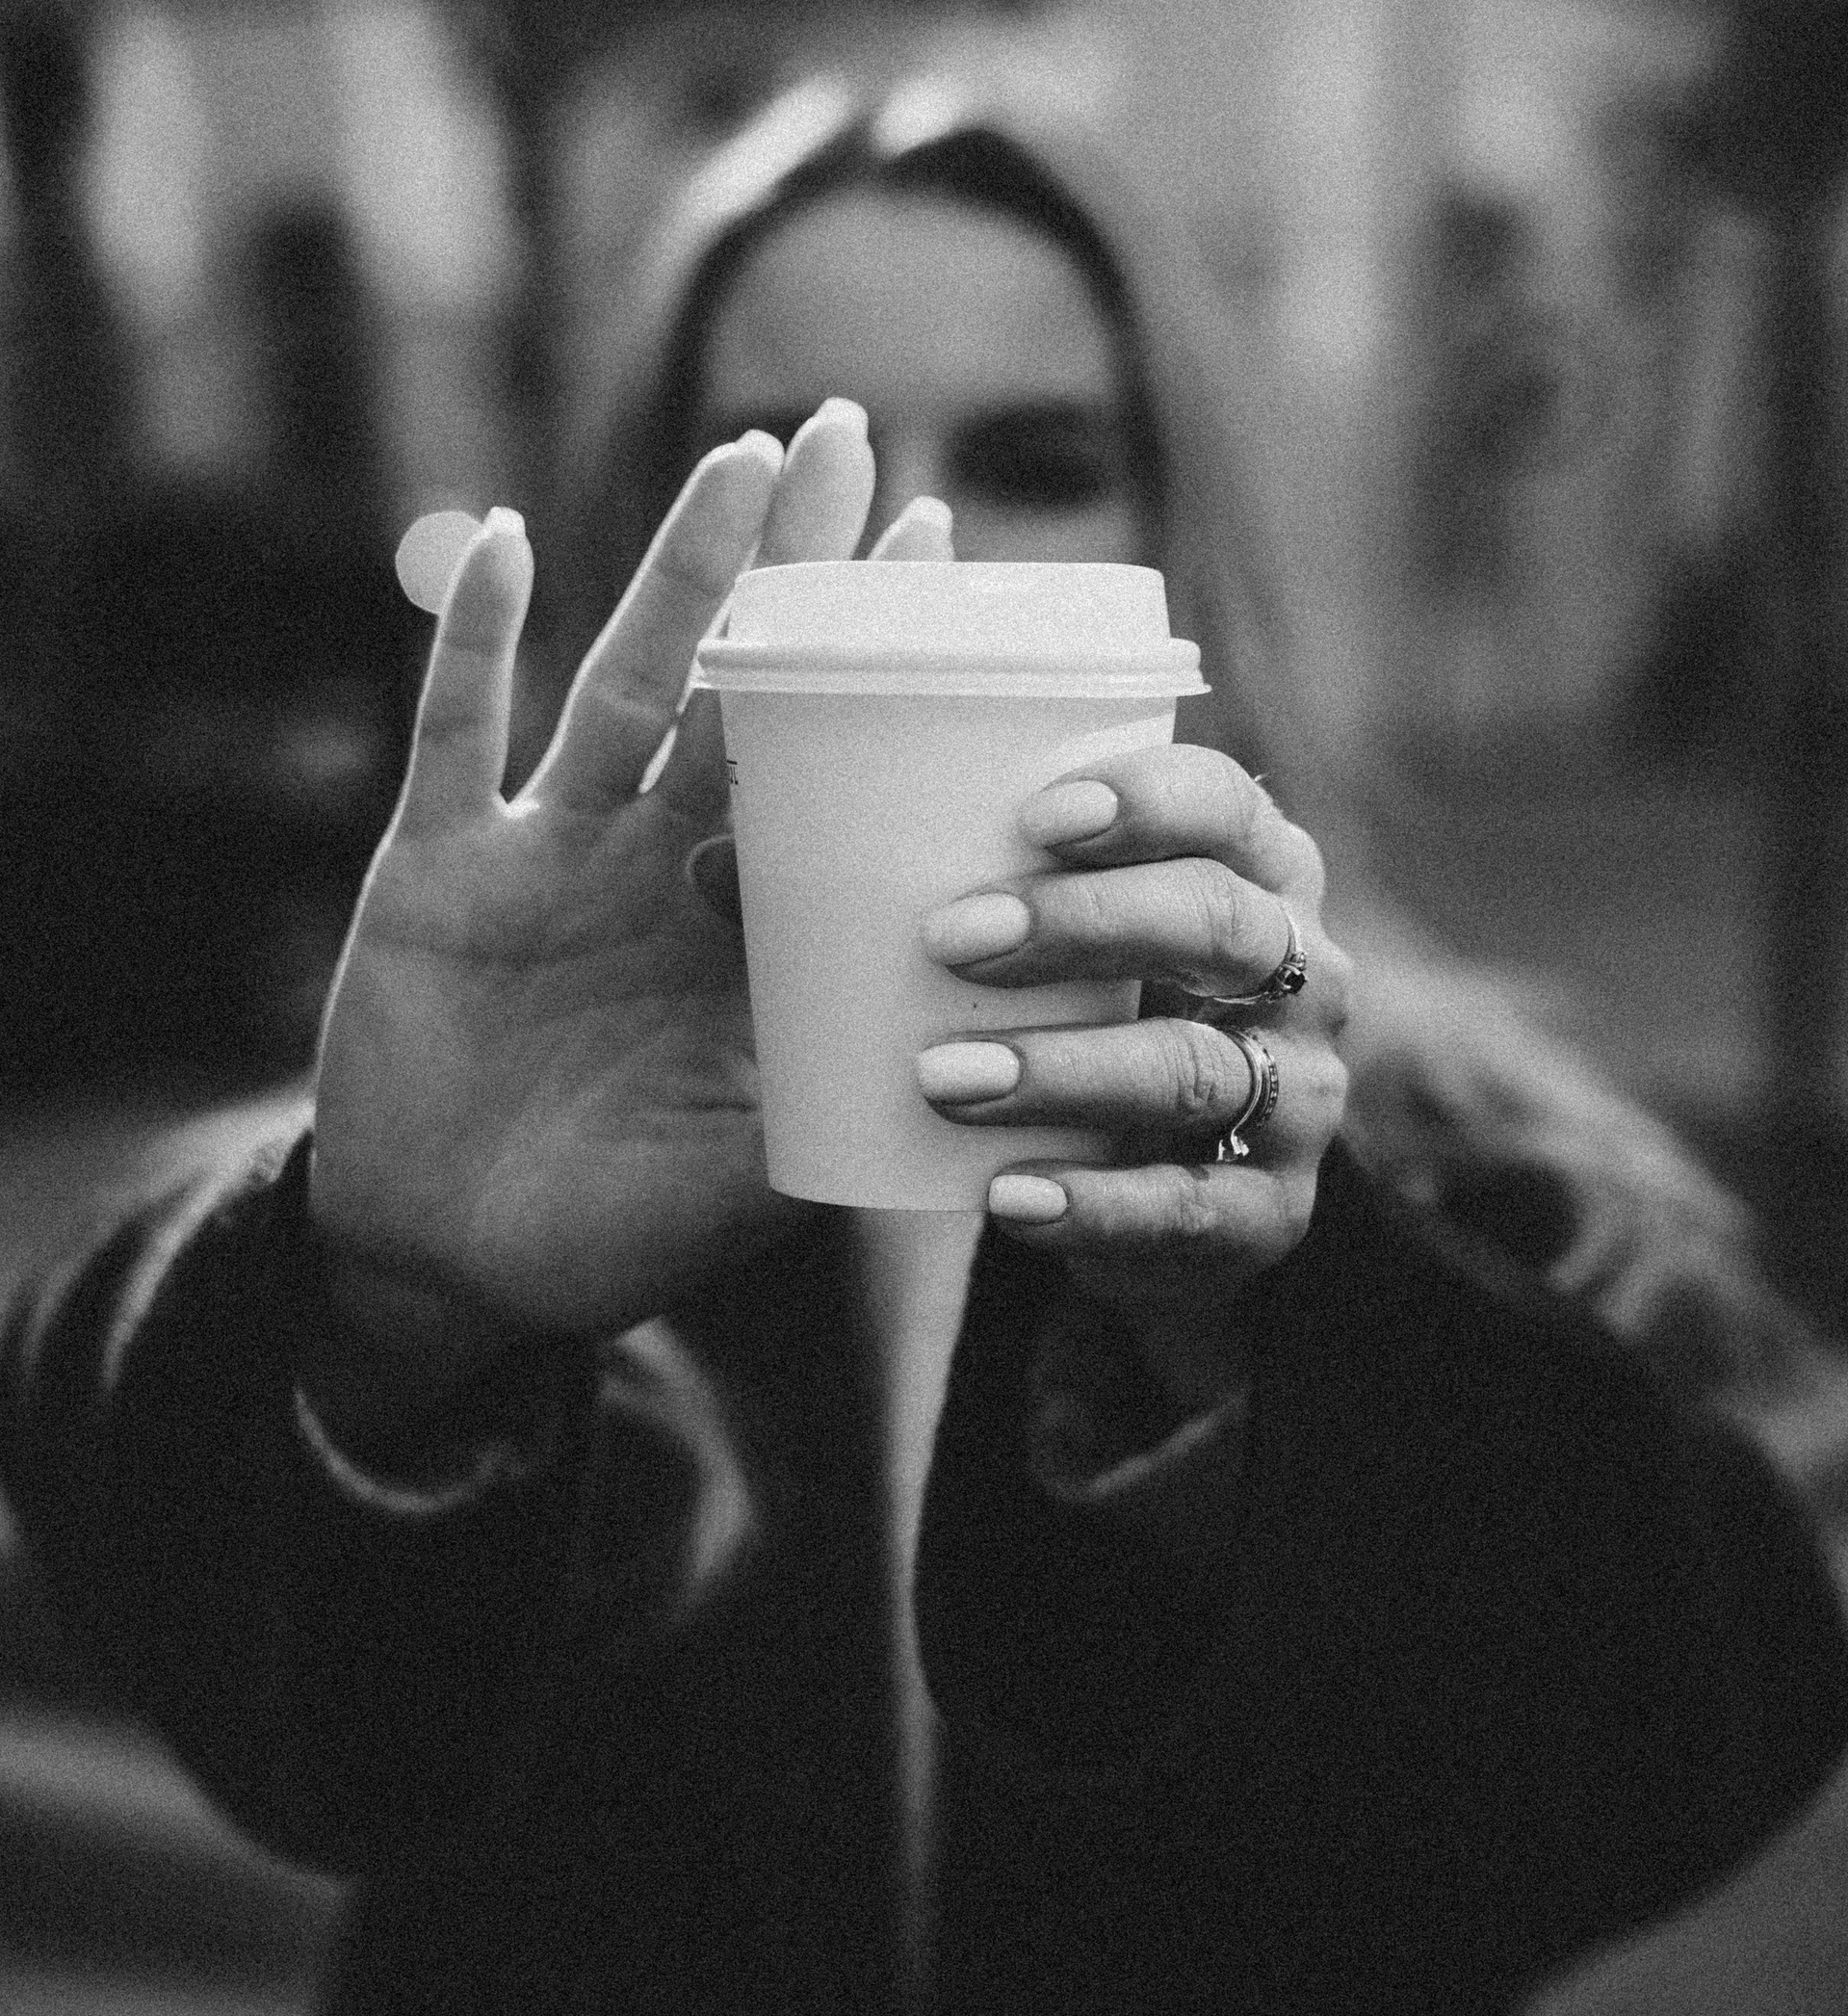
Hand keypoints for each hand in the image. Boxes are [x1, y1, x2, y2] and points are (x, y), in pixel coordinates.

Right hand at [311, 402, 883, 1349]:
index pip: (832, 769)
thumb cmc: (611, 1232)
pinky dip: (473, 639)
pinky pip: (455, 732)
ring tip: (737, 456)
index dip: (882, 668)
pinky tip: (502, 538)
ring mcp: (549, 854)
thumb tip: (982, 1082)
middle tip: (852, 435)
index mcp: (747, 928)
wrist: (445, 1271)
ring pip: (622, 684)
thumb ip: (836, 1114)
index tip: (955, 552)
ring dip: (676, 572)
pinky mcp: (436, 866)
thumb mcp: (744, 1184)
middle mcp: (658, 863)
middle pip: (742, 687)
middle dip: (795, 569)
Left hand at [913, 746, 1350, 1412]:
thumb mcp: (1030, 946)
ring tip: (944, 1077)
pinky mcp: (1264, 1218)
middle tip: (950, 940)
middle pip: (1220, 924)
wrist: (1144, 1197)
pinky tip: (1006, 1196)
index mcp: (1252, 871)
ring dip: (1065, 1068)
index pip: (1228, 806)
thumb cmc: (1069, 1016)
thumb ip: (904, 892)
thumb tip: (713, 860)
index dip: (1149, 797)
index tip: (1034, 811)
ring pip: (1194, 1067)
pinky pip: (1187, 1209)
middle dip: (1086, 924)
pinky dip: (1092, 1204)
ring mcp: (1296, 1100)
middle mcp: (1302, 973)